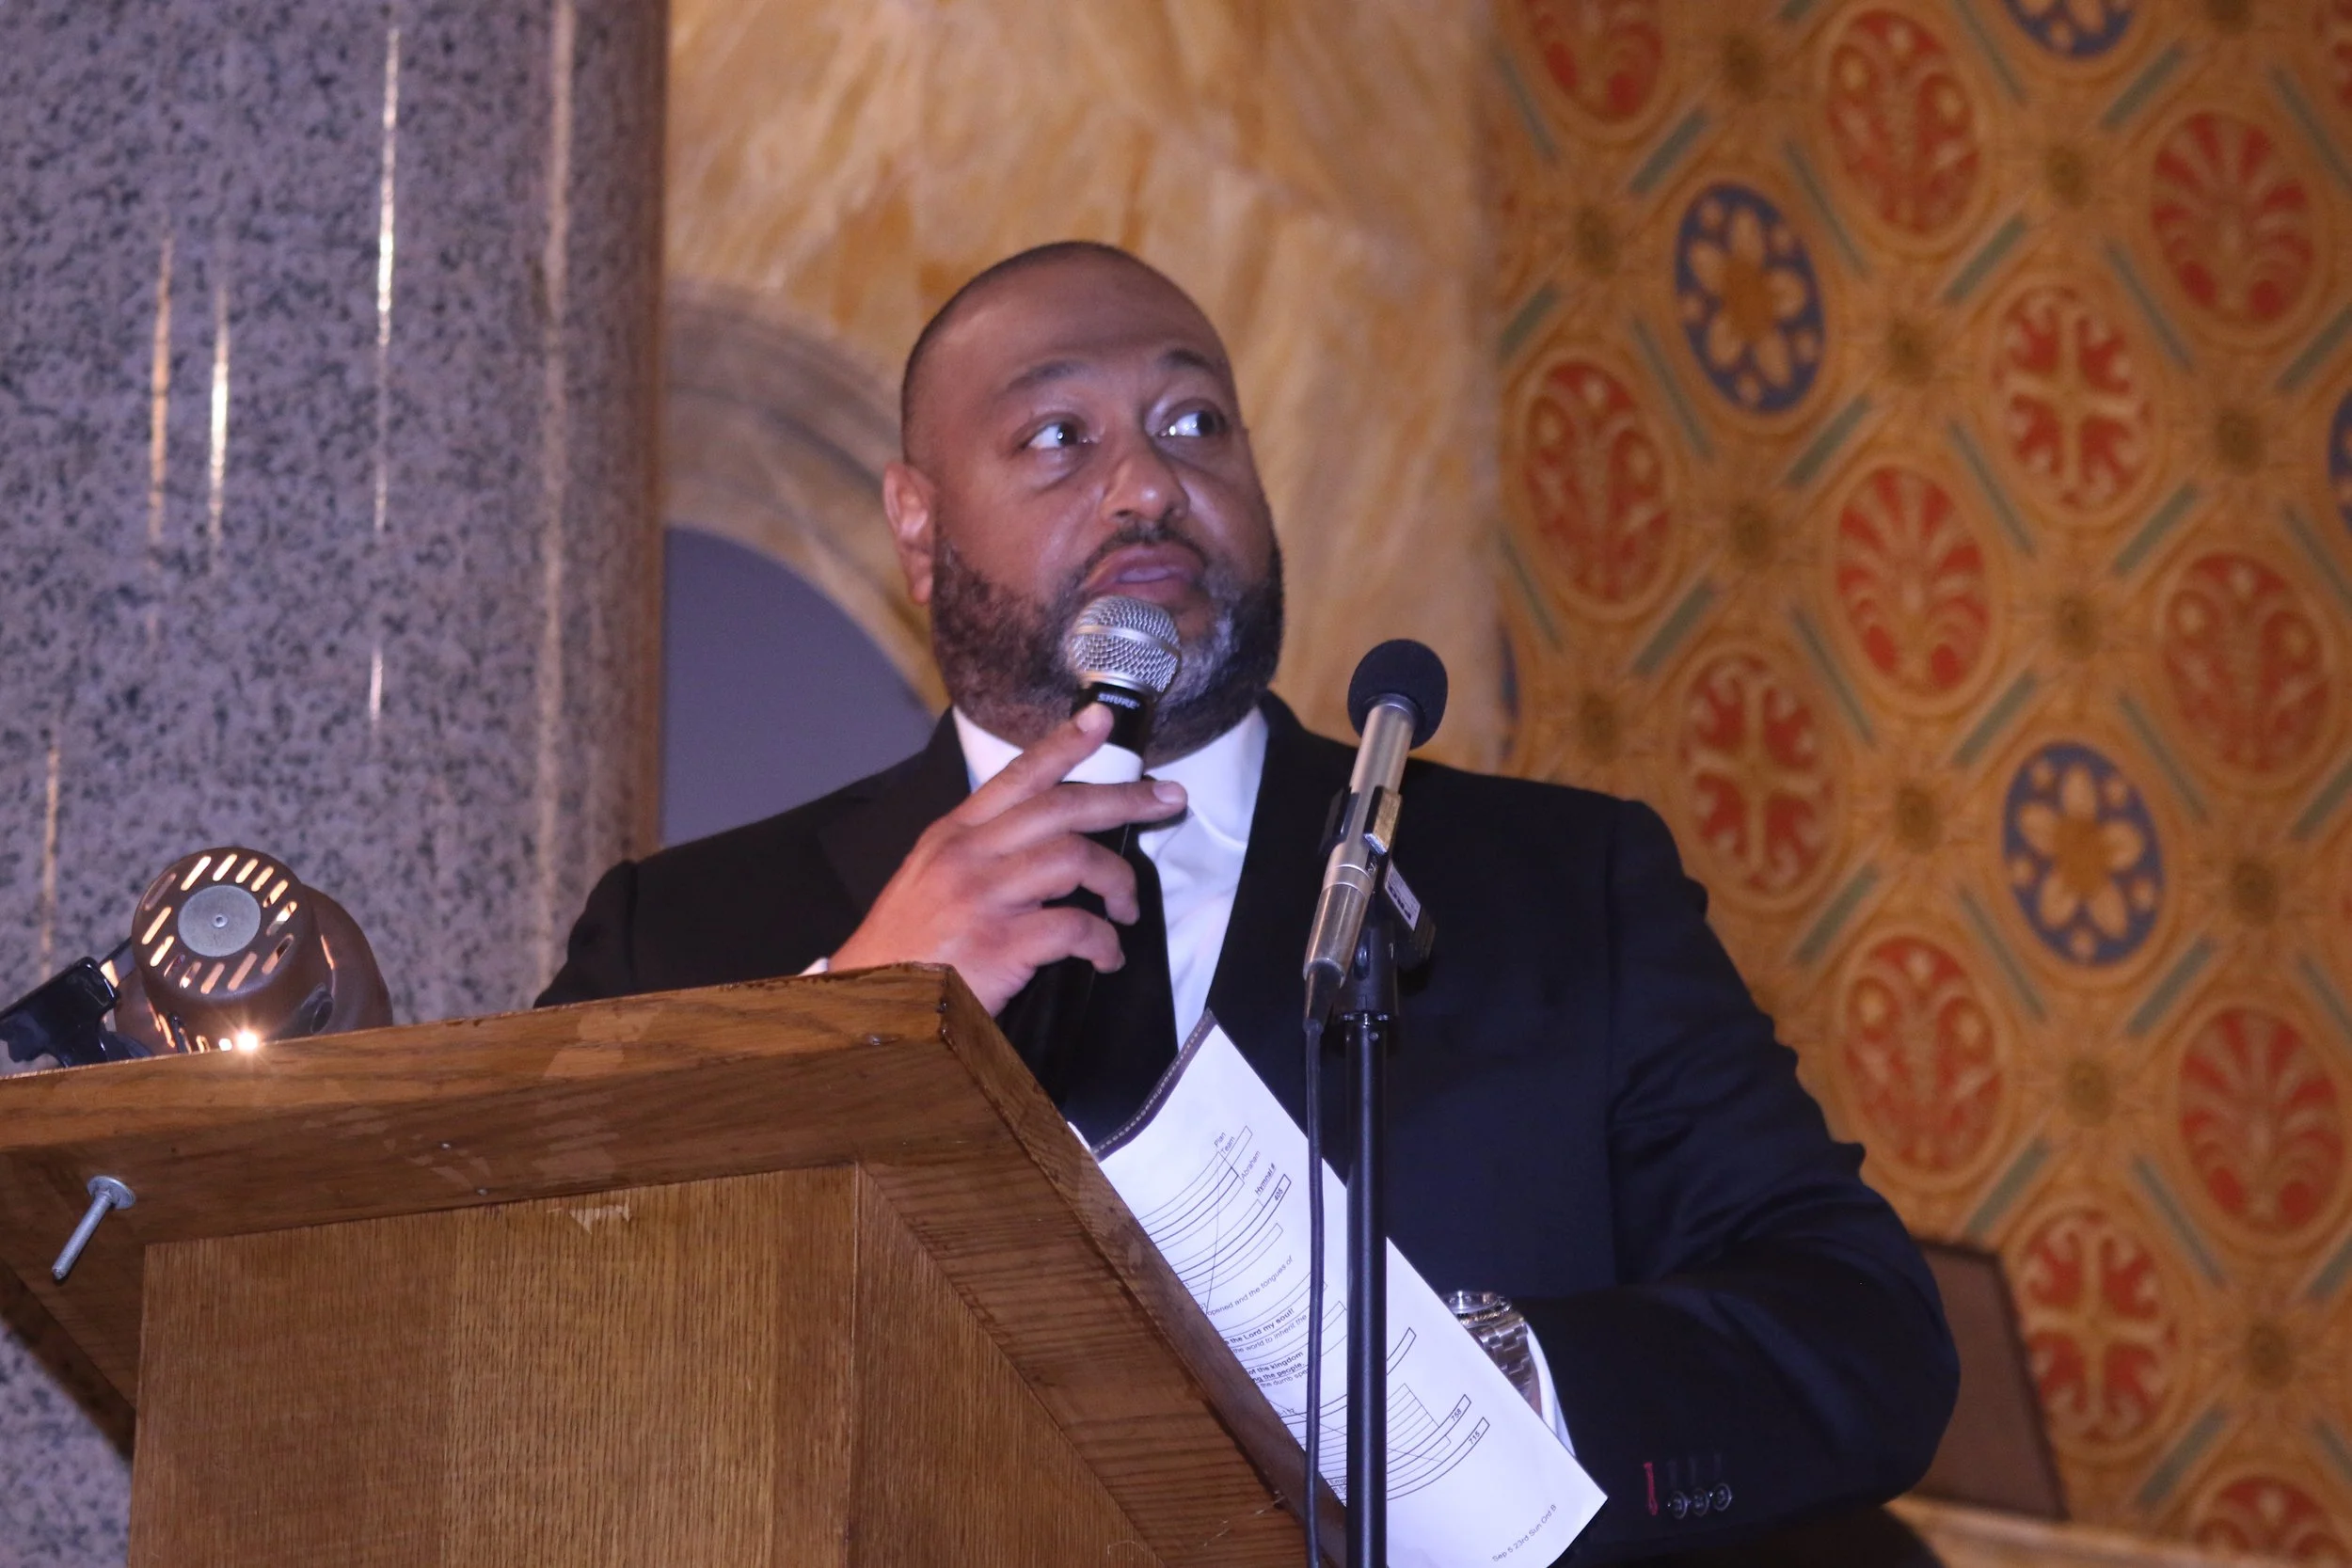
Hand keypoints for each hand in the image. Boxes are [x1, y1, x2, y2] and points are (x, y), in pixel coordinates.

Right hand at [829, 704, 1185, 1012]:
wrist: (872, 1006)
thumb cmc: (906, 949)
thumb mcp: (930, 879)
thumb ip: (980, 852)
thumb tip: (1044, 840)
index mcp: (953, 835)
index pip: (1017, 777)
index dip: (1063, 744)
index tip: (1102, 720)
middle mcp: (968, 855)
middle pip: (1060, 808)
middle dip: (1123, 799)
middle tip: (1167, 799)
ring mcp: (983, 898)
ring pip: (1074, 859)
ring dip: (1117, 882)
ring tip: (1127, 908)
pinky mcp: (1001, 944)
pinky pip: (1076, 928)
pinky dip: (1104, 943)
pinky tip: (1106, 957)